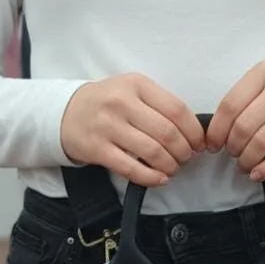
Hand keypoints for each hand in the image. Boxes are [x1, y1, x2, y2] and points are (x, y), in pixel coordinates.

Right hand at [60, 73, 205, 187]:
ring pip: (152, 152)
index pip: (177, 109)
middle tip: (186, 158)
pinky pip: (131, 168)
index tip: (199, 143)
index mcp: (137, 84)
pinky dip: (151, 178)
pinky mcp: (97, 149)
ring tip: (172, 168)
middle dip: (184, 151)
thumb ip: (159, 104)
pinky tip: (159, 179)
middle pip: (167, 133)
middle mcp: (122, 102)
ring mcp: (108, 126)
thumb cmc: (107, 102)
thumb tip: (193, 131)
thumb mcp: (132, 89)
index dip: (194, 131)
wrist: (65, 112)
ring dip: (170, 165)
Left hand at [206, 61, 264, 181]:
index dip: (217, 130)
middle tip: (232, 154)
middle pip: (244, 126)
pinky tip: (258, 173)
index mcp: (264, 72)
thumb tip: (217, 132)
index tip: (213, 145)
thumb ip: (245, 98)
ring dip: (247, 159)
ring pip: (262, 141)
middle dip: (233, 147)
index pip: (230, 105)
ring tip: (244, 164)